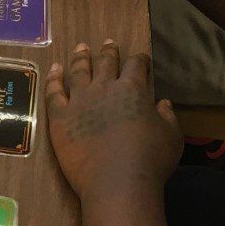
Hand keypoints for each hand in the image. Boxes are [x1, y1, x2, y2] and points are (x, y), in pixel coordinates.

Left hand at [47, 41, 181, 200]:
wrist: (116, 182)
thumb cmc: (150, 161)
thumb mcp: (171, 137)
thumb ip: (167, 117)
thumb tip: (163, 103)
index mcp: (132, 89)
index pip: (136, 65)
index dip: (140, 60)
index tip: (141, 59)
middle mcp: (104, 88)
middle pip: (106, 63)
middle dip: (109, 52)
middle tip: (108, 43)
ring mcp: (79, 101)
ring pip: (79, 71)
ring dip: (81, 58)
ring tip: (81, 48)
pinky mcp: (60, 118)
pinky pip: (54, 92)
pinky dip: (53, 78)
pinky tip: (54, 69)